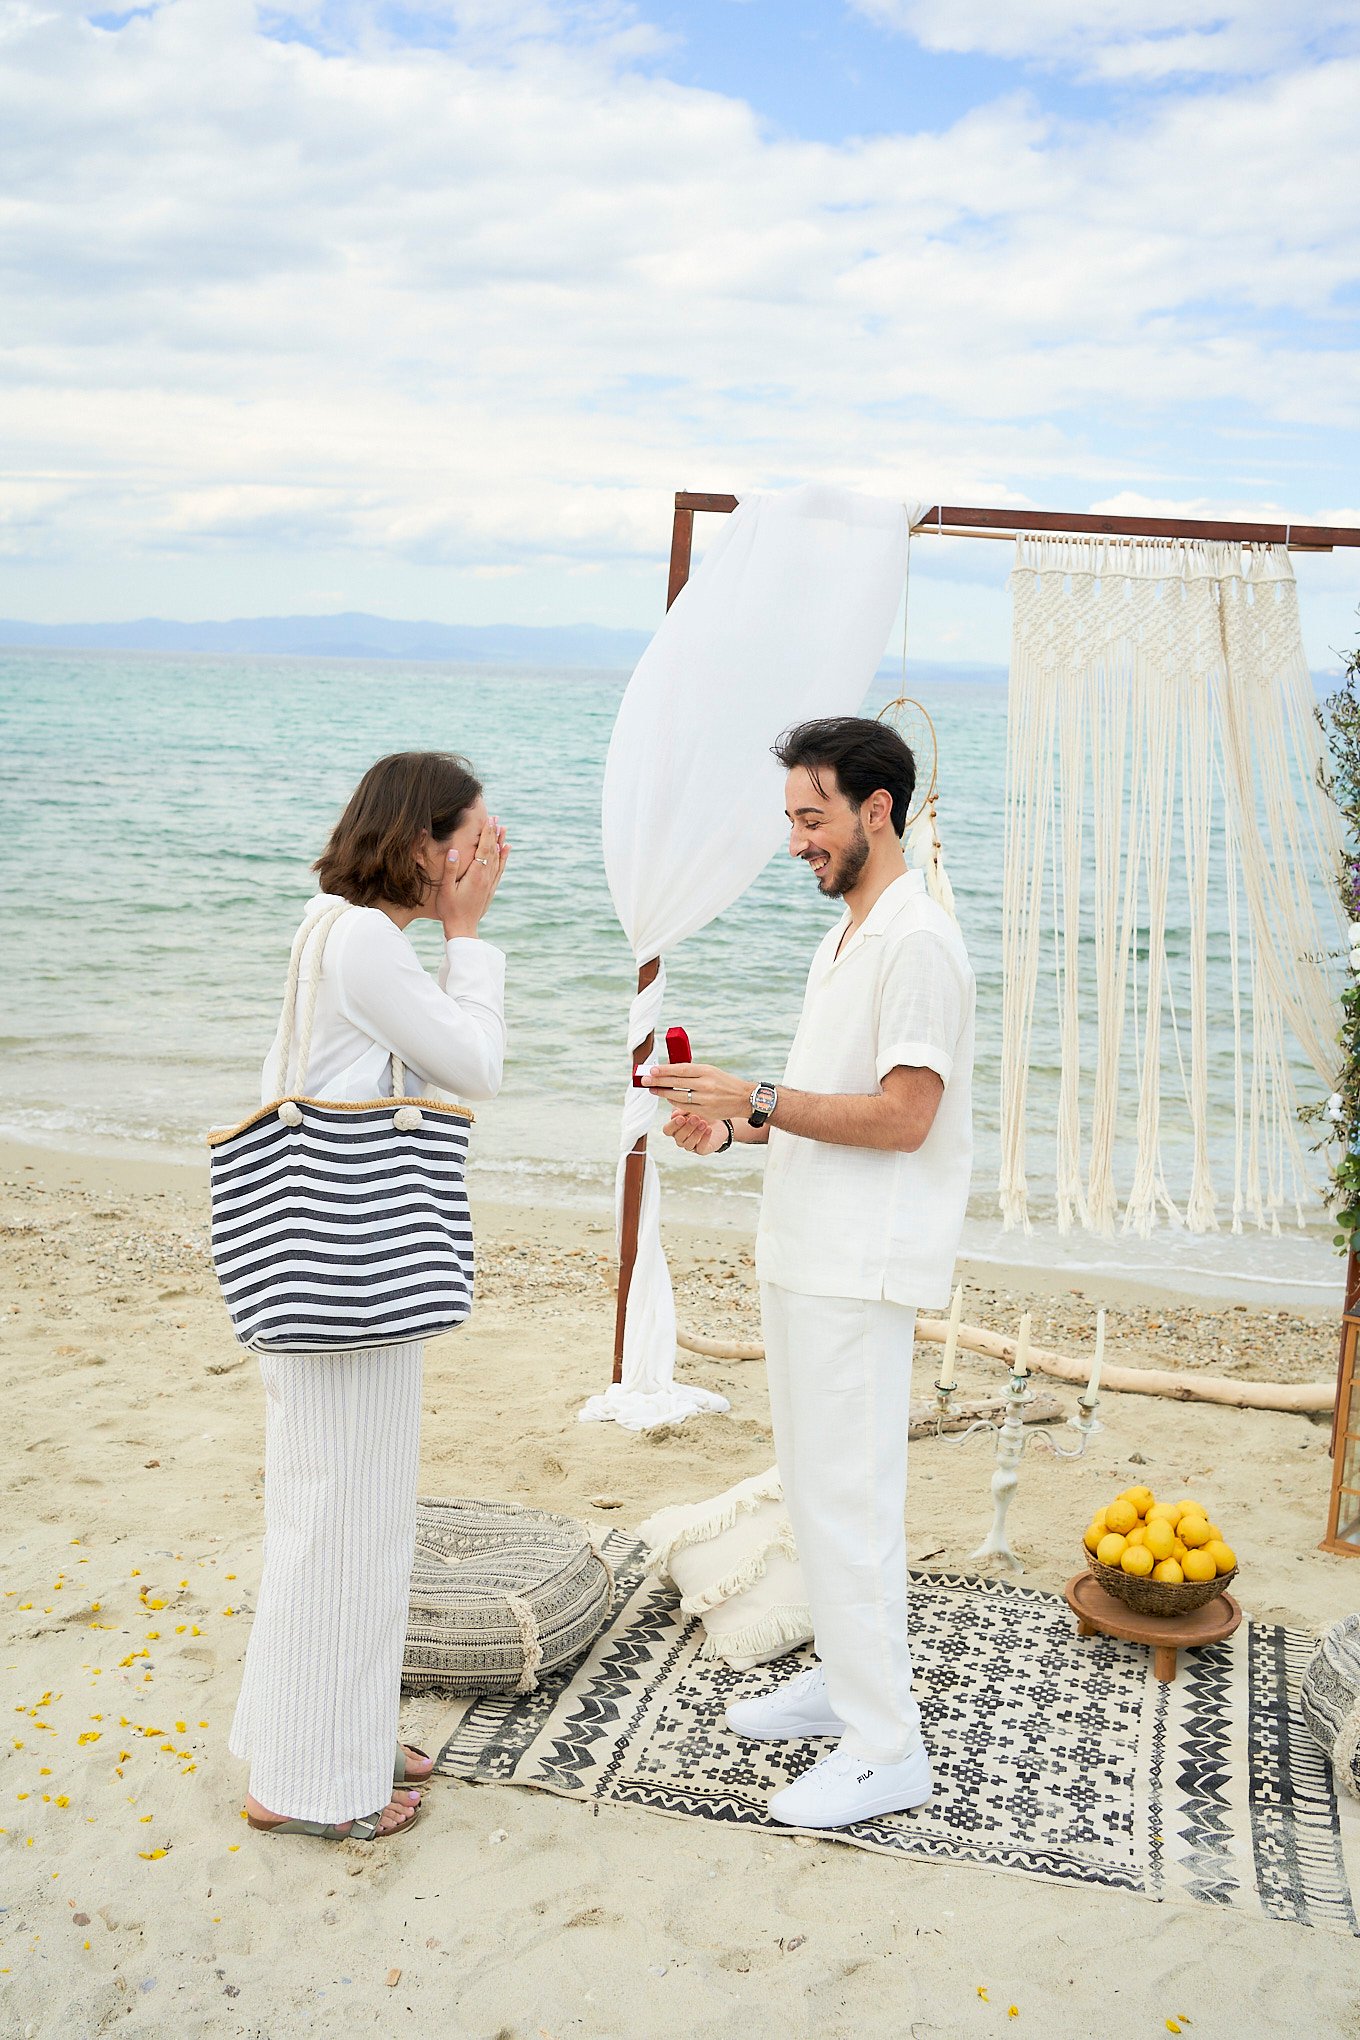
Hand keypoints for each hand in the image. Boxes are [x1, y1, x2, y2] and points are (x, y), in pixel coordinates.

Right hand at [439, 816, 509, 938]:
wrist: (463, 929)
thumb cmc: (450, 910)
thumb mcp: (446, 890)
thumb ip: (450, 870)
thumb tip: (454, 851)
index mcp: (476, 875)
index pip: (484, 849)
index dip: (486, 834)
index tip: (489, 820)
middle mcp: (486, 877)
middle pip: (493, 851)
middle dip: (494, 833)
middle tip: (496, 818)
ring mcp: (490, 883)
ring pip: (498, 858)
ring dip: (500, 842)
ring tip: (503, 829)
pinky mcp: (490, 889)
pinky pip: (500, 869)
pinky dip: (503, 857)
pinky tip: (506, 849)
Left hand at [642, 1062, 751, 1119]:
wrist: (744, 1098)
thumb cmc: (725, 1082)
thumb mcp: (711, 1071)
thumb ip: (692, 1071)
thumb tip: (670, 1069)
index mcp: (706, 1071)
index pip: (680, 1070)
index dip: (664, 1070)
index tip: (651, 1070)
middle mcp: (706, 1084)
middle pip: (676, 1083)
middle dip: (658, 1081)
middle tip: (644, 1080)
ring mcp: (705, 1099)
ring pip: (678, 1096)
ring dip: (663, 1093)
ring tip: (652, 1089)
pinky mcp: (706, 1111)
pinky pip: (685, 1106)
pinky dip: (674, 1102)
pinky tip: (668, 1098)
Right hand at [662, 1111, 728, 1155]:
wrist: (717, 1121)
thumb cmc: (700, 1114)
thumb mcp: (690, 1108)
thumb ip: (681, 1110)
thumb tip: (675, 1114)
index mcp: (675, 1129)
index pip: (667, 1130)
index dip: (673, 1125)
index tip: (681, 1118)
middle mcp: (681, 1139)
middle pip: (678, 1137)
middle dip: (687, 1127)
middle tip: (696, 1118)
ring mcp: (691, 1145)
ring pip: (688, 1144)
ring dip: (696, 1133)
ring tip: (704, 1124)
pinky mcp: (701, 1150)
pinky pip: (700, 1148)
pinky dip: (704, 1139)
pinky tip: (709, 1130)